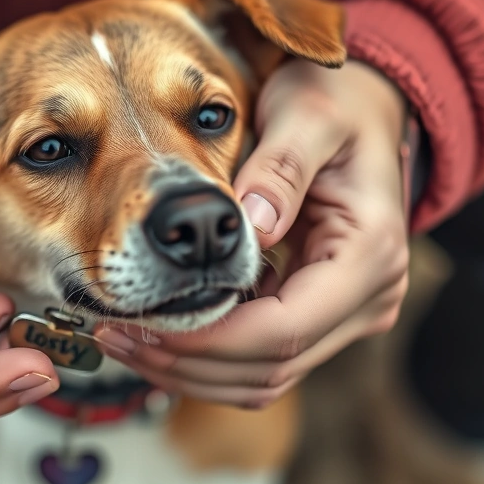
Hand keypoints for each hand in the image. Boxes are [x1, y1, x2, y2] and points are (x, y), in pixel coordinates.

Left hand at [95, 59, 409, 407]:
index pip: (283, 330)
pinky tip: (156, 329)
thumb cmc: (335, 105)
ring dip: (190, 369)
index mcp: (369, 256)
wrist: (365, 112)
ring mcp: (347, 314)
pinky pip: (259, 358)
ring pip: (263, 378)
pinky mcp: (319, 316)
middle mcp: (368, 299)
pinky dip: (207, 355)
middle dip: (187, 362)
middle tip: (114, 334)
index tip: (145, 319)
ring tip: (122, 337)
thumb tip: (253, 224)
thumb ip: (283, 166)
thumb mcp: (308, 114)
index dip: (208, 339)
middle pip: (269, 368)